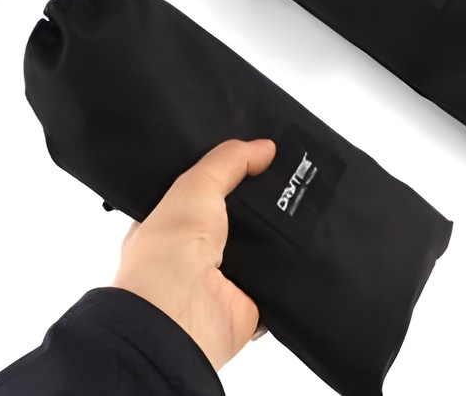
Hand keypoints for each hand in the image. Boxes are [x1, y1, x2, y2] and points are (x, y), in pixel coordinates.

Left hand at [112, 138, 276, 369]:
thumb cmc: (166, 255)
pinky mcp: (251, 299)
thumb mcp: (195, 185)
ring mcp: (225, 275)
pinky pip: (279, 276)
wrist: (180, 319)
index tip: (258, 153)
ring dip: (274, 233)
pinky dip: (289, 265)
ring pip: (261, 243)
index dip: (230, 171)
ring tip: (297, 204)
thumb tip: (264, 147)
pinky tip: (300, 244)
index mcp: (174, 221)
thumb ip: (228, 161)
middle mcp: (198, 249)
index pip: (205, 189)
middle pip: (238, 215)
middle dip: (258, 202)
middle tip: (285, 176)